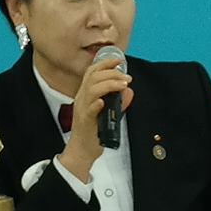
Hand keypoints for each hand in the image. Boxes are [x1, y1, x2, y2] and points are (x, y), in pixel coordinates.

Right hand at [60, 48, 134, 178]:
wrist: (82, 150)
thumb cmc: (93, 131)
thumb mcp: (108, 112)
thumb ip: (118, 101)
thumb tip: (128, 91)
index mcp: (86, 94)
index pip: (92, 72)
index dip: (105, 63)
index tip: (118, 59)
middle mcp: (82, 98)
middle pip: (93, 77)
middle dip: (111, 73)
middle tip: (126, 77)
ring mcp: (82, 109)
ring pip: (92, 89)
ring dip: (108, 84)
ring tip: (122, 85)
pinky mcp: (85, 122)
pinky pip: (89, 109)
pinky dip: (96, 103)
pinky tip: (104, 101)